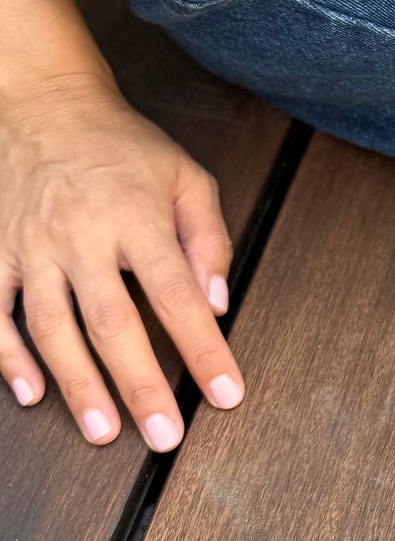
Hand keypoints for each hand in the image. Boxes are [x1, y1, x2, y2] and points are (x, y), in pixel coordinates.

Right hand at [0, 71, 243, 449]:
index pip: (177, 294)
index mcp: (136, 217)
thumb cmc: (122, 147)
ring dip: (77, 384)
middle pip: (112, 322)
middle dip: (140, 384)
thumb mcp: (185, 177)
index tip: (226, 392)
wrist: (43, 104)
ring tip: (102, 432)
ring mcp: (32, 246)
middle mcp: (82, 236)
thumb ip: (209, 239)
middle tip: (163, 436)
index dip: (202, 348)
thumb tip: (219, 303)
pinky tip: (30, 393)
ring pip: (52, 327)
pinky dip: (8, 356)